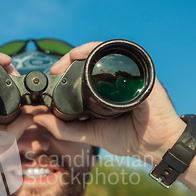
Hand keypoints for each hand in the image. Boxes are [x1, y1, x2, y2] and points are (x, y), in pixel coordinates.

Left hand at [33, 42, 186, 164]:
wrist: (155, 145)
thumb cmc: (129, 139)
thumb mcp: (90, 135)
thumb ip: (65, 129)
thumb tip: (39, 118)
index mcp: (103, 92)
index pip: (82, 74)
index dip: (64, 72)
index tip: (51, 78)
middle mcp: (115, 80)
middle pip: (89, 61)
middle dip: (69, 60)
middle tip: (55, 70)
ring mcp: (128, 74)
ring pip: (101, 53)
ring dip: (81, 52)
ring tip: (67, 60)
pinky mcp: (139, 72)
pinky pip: (118, 53)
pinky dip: (98, 50)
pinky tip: (84, 55)